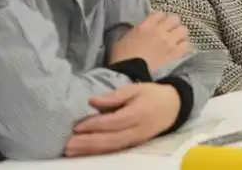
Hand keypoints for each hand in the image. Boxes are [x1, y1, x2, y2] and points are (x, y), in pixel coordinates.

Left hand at [65, 83, 181, 156]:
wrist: (173, 107)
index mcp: (139, 113)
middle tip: (67, 144)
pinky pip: (114, 150)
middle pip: (110, 139)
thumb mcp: (136, 88)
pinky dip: (97, 152)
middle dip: (88, 142)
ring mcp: (136, 140)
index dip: (95, 124)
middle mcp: (137, 130)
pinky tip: (84, 152)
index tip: (76, 126)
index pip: (114, 121)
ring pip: (110, 148)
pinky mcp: (133, 146)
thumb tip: (92, 101)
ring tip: (70, 151)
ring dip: (89, 150)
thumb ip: (114, 96)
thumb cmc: (152, 95)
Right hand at [108, 12, 189, 71]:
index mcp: (145, 26)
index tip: (158, 26)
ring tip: (175, 42)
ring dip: (179, 35)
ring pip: (183, 30)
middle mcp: (160, 30)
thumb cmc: (120, 59)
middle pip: (174, 19)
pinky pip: (186, 45)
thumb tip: (137, 31)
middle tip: (168, 33)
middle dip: (172, 25)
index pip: (159, 14)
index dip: (160, 20)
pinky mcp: (175, 53)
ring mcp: (169, 41)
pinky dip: (183, 47)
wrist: (129, 75)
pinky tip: (178, 52)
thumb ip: (133, 32)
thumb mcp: (121, 41)